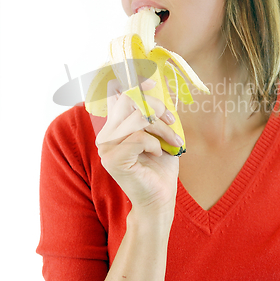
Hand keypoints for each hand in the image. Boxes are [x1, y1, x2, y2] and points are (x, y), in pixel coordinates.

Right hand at [96, 79, 180, 220]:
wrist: (161, 197)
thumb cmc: (160, 165)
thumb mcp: (159, 132)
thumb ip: (152, 112)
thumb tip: (155, 85)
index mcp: (114, 126)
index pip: (115, 95)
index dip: (132, 83)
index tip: (152, 83)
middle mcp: (106, 134)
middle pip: (129, 101)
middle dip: (155, 107)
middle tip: (171, 120)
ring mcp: (106, 147)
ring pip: (137, 119)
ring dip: (162, 128)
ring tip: (173, 141)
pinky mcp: (113, 159)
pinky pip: (139, 138)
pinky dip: (155, 143)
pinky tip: (157, 154)